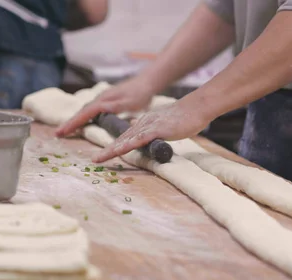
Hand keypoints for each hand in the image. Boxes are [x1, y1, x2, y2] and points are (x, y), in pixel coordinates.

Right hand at [55, 77, 154, 136]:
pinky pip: (91, 110)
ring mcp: (103, 99)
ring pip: (85, 110)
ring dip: (75, 120)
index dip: (73, 123)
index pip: (85, 113)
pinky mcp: (107, 100)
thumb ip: (116, 106)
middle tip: (57, 134)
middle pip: (81, 112)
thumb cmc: (140, 93)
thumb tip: (100, 108)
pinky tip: (83, 121)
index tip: (61, 132)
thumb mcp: (131, 102)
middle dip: (69, 123)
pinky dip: (84, 116)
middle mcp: (100, 98)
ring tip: (66, 130)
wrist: (147, 82)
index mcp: (104, 100)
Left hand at [92, 103, 209, 162]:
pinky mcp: (157, 129)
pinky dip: (127, 145)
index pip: (127, 136)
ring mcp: (149, 126)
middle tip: (95, 160)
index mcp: (146, 122)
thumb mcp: (166, 123)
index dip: (115, 146)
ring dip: (112, 150)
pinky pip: (139, 139)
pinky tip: (118, 151)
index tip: (104, 155)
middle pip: (122, 138)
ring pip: (127, 139)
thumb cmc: (186, 117)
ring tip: (99, 159)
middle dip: (108, 150)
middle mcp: (144, 123)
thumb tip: (145, 133)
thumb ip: (154, 129)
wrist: (196, 107)